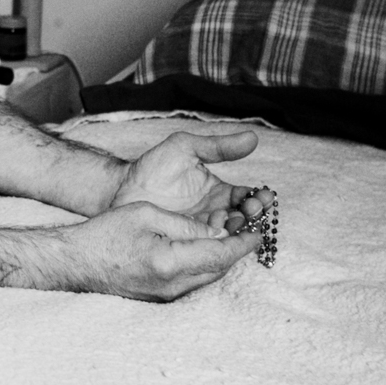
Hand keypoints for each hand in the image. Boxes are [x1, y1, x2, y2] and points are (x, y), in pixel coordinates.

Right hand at [62, 202, 263, 300]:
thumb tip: (218, 232)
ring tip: (235, 237)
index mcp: (169, 261)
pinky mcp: (160, 298)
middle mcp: (172, 285)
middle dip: (237, 251)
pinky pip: (193, 282)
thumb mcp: (146, 214)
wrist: (75, 262)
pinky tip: (208, 250)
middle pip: (218, 269)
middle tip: (251, 230)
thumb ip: (186, 224)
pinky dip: (206, 265)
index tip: (260, 231)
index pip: (219, 254)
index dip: (243, 243)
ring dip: (223, 258)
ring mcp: (166, 296)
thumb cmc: (105, 233)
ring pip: (207, 277)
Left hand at [107, 129, 266, 232]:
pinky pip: (207, 246)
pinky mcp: (186, 243)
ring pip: (229, 235)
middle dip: (252, 215)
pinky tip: (219, 236)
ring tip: (236, 220)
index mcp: (219, 192)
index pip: (246, 197)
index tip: (263, 195)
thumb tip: (253, 138)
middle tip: (251, 209)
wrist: (122, 188)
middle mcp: (214, 213)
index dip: (258, 197)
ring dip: (238, 229)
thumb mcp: (185, 148)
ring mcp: (200, 230)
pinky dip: (217, 243)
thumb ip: (218, 146)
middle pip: (243, 219)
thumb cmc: (153, 166)